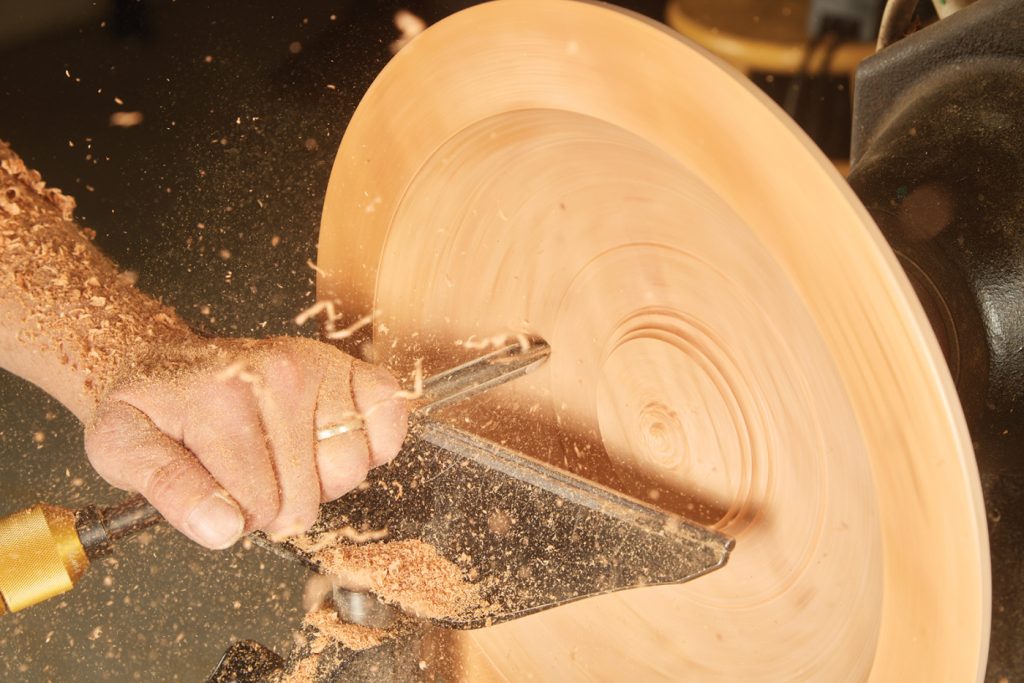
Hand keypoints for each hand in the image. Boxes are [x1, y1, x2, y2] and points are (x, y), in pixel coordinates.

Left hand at [84, 336, 407, 548]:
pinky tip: (330, 442)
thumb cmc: (153, 409)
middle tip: (250, 476)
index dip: (238, 517)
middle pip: (308, 495)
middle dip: (279, 504)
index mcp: (223, 399)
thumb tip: (222, 528)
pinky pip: (389, 421)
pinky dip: (372, 445)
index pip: (259, 505)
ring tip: (287, 460)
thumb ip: (166, 489)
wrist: (170, 360)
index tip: (217, 495)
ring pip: (351, 467)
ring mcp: (321, 368)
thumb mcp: (121, 448)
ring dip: (323, 480)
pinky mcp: (351, 368)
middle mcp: (280, 376)